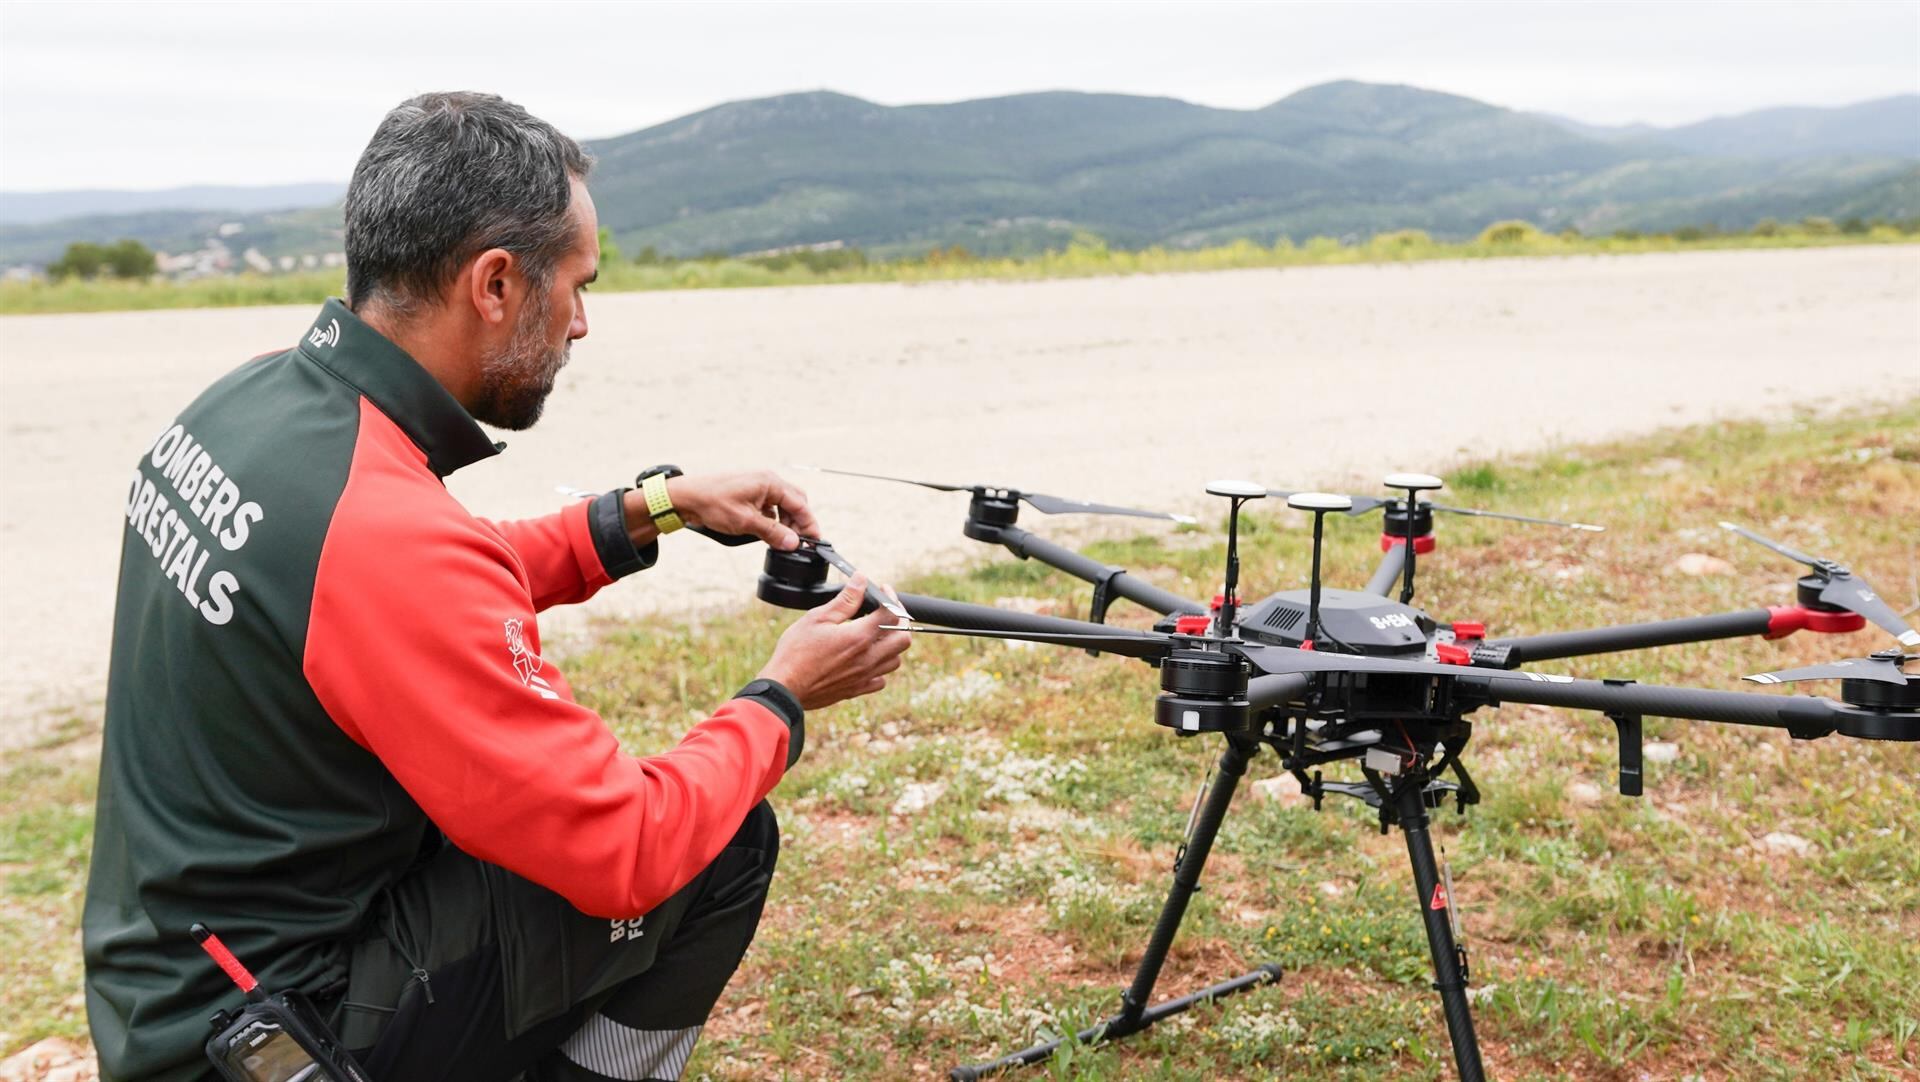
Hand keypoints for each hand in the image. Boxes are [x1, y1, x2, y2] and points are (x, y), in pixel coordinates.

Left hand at [624, 470, 819, 549]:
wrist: (686, 497)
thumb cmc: (713, 504)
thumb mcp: (746, 522)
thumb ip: (773, 533)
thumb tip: (793, 543)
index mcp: (770, 483)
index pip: (800, 504)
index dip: (809, 524)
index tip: (814, 540)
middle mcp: (767, 480)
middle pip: (795, 502)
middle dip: (798, 522)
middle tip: (797, 542)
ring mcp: (757, 485)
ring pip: (782, 504)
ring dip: (784, 522)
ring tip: (781, 540)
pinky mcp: (749, 492)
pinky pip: (769, 505)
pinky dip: (772, 519)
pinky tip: (767, 531)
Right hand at [758, 574, 911, 709]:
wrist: (785, 688)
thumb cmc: (796, 652)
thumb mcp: (817, 618)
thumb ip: (844, 600)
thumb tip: (860, 581)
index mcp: (859, 637)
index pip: (891, 614)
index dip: (891, 598)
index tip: (883, 590)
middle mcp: (868, 658)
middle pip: (903, 639)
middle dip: (900, 621)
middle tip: (887, 612)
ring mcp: (864, 677)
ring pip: (895, 660)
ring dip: (892, 644)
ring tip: (877, 634)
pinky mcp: (857, 690)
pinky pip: (881, 679)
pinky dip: (880, 667)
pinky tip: (867, 658)